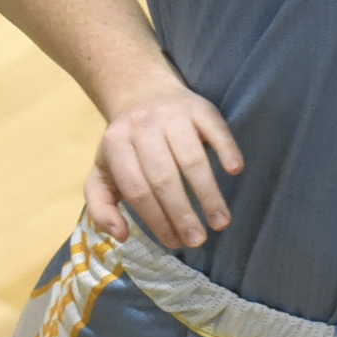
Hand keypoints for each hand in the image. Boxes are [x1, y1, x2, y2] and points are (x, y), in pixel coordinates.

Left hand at [86, 80, 243, 245]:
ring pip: (191, 158)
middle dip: (182, 213)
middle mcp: (143, 127)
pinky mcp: (199, 106)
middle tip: (197, 240)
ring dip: (208, 193)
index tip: (174, 243)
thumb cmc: (127, 145)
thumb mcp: (102, 173)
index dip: (156, 219)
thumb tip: (121, 235)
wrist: (143, 93)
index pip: (137, 189)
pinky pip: (215, 128)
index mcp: (116, 145)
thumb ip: (101, 207)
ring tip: (220, 222)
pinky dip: (226, 149)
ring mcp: (173, 114)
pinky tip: (235, 171)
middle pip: (164, 177)